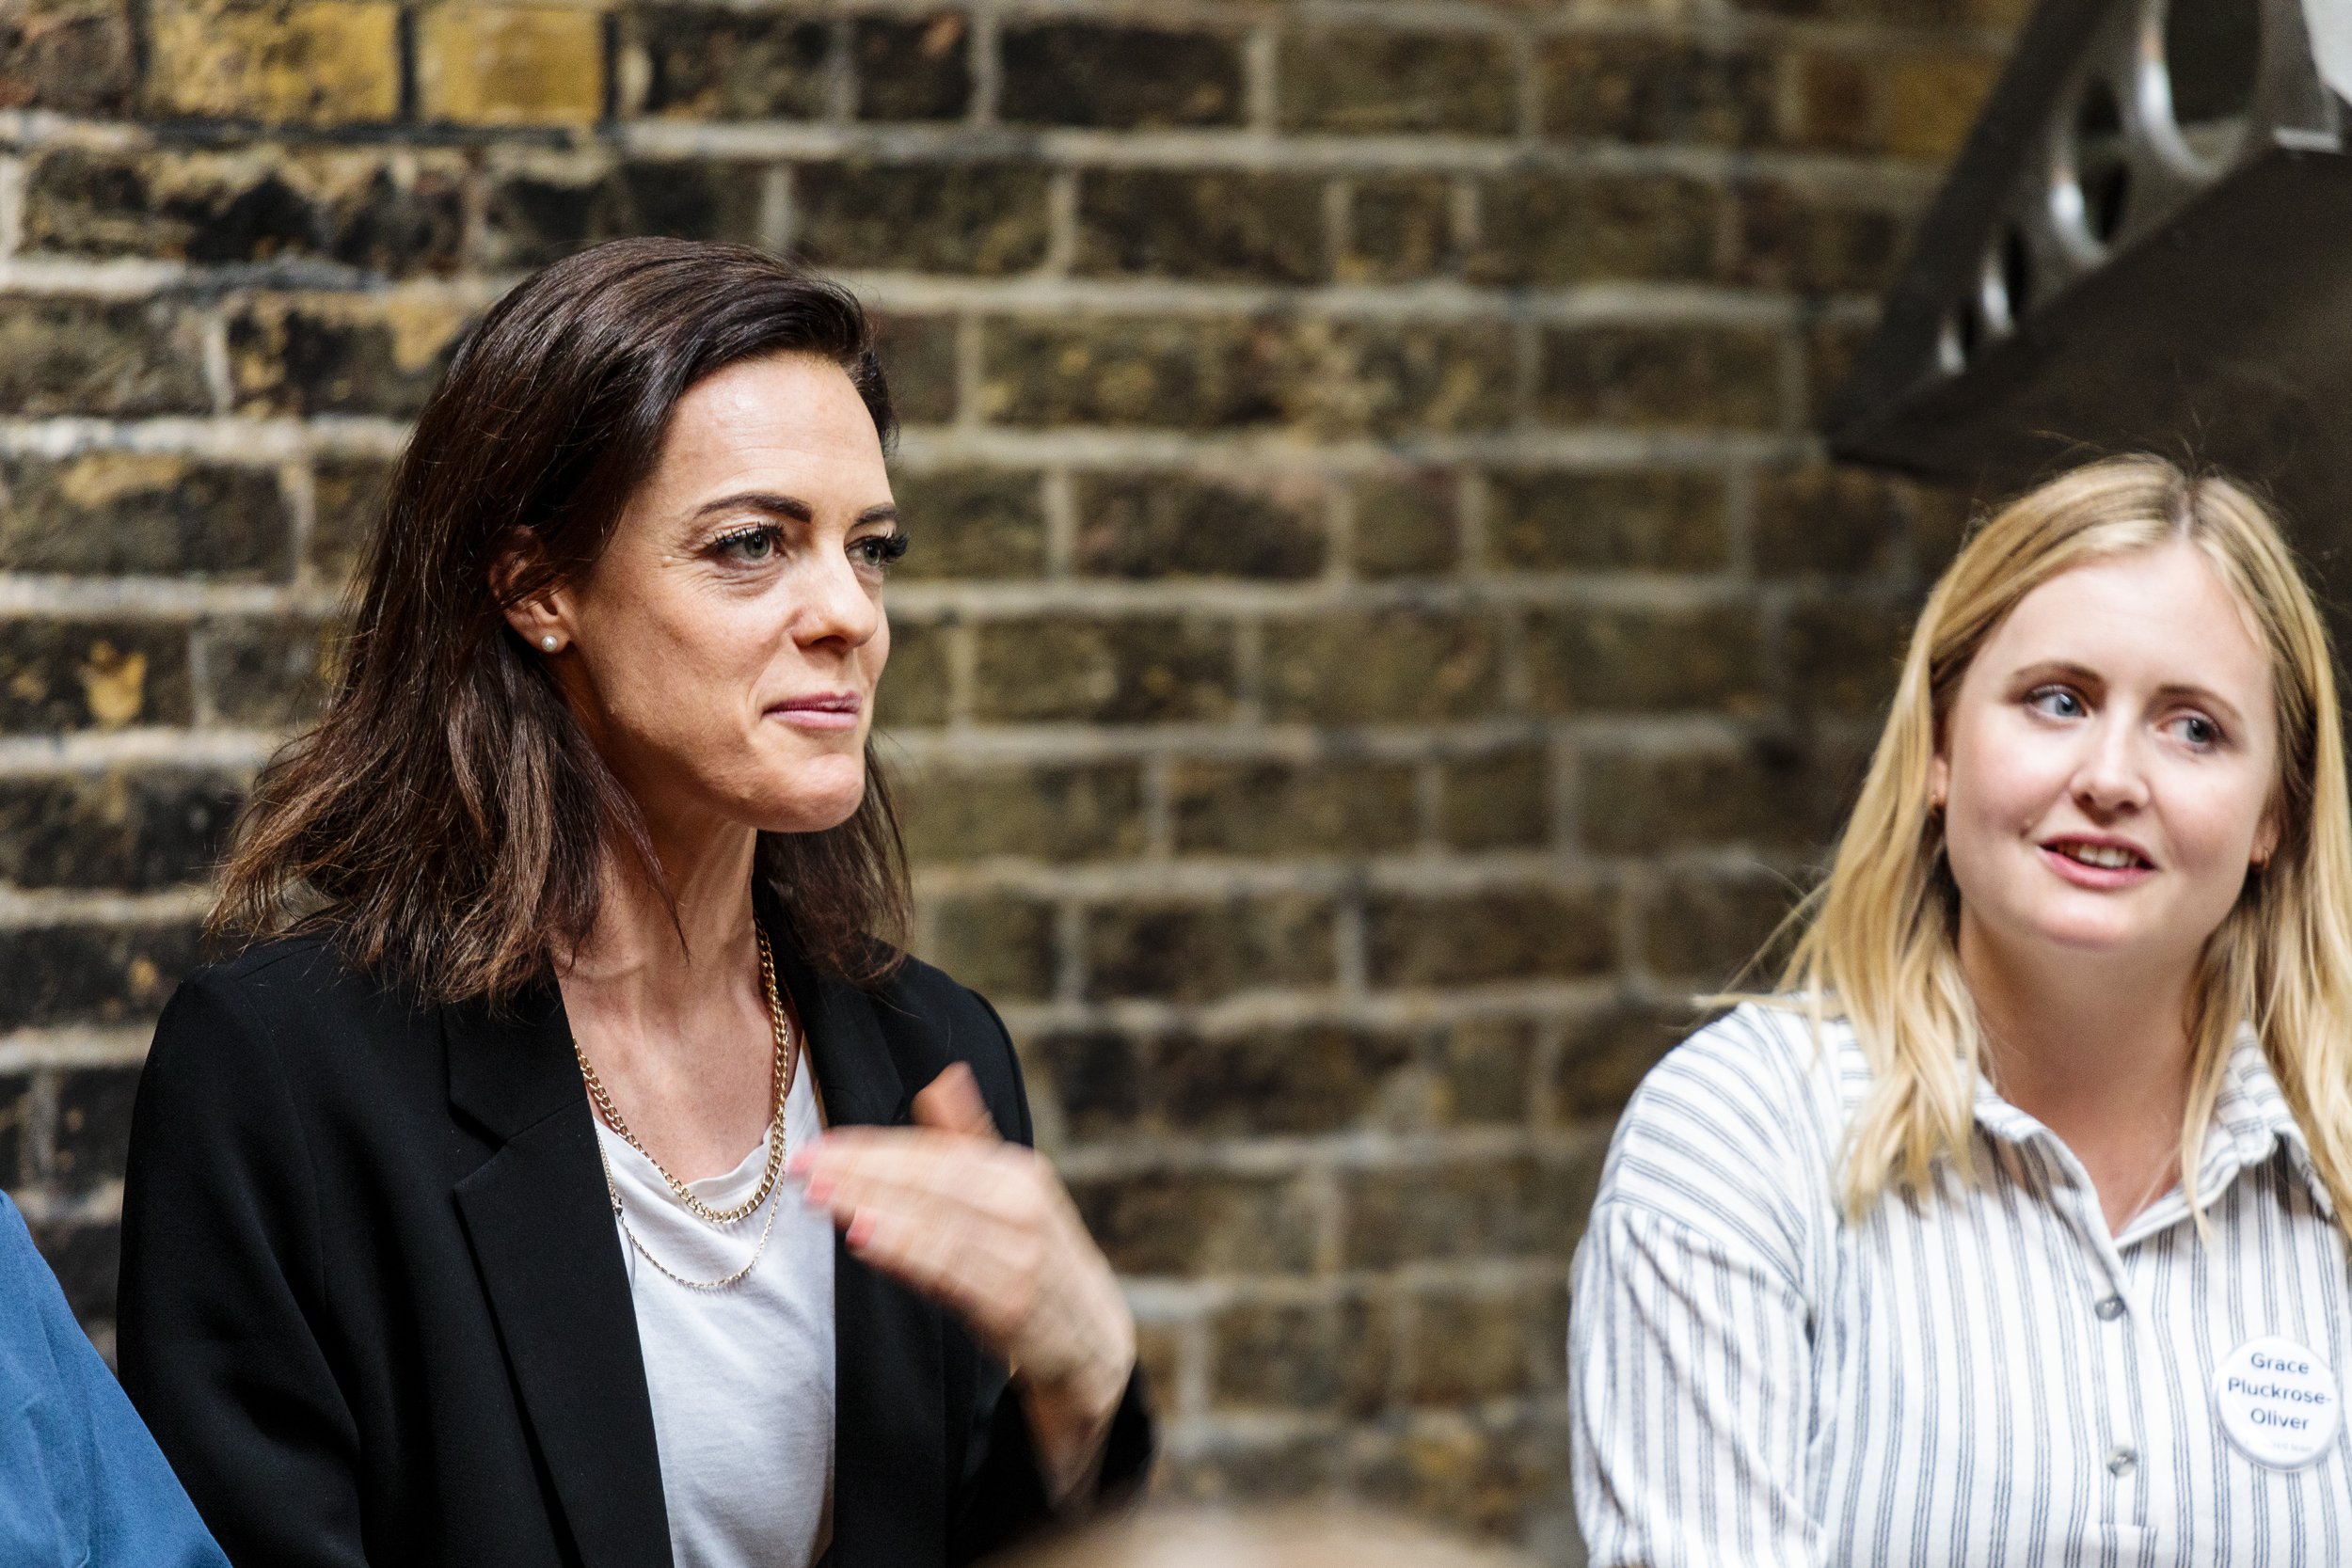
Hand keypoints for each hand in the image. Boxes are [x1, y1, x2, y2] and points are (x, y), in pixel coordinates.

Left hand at [789, 1063, 1135, 1499]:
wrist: (1089, 1336)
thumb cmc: (1034, 1252)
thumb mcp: (1013, 1189)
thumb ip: (971, 1137)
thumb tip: (942, 1077)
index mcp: (1019, 1172)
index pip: (935, 1154)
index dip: (874, 1148)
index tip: (820, 1147)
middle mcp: (1023, 1208)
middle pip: (933, 1182)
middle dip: (864, 1172)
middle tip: (805, 1167)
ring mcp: (1020, 1258)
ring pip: (936, 1225)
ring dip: (876, 1208)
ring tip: (824, 1198)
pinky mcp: (1012, 1305)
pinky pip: (950, 1272)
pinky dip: (906, 1253)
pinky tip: (864, 1239)